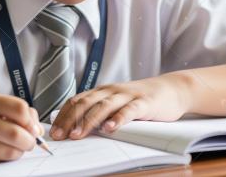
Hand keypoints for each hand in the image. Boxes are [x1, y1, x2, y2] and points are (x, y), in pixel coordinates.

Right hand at [0, 92, 42, 164]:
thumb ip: (9, 109)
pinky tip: (1, 150)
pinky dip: (5, 157)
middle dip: (30, 140)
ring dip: (19, 151)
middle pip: (16, 134)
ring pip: (9, 151)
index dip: (31, 119)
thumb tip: (36, 128)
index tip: (33, 125)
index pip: (19, 108)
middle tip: (30, 141)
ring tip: (17, 146)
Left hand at [50, 73, 192, 140]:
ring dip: (88, 121)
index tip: (54, 131)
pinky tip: (109, 129)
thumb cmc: (141, 99)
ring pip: (103, 106)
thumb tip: (75, 126)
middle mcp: (112, 91)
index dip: (64, 115)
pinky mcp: (144, 103)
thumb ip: (100, 110)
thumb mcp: (117, 102)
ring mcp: (128, 95)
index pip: (77, 101)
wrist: (172, 89)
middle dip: (70, 120)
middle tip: (60, 135)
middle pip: (86, 103)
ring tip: (78, 134)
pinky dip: (118, 119)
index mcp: (103, 91)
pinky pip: (129, 110)